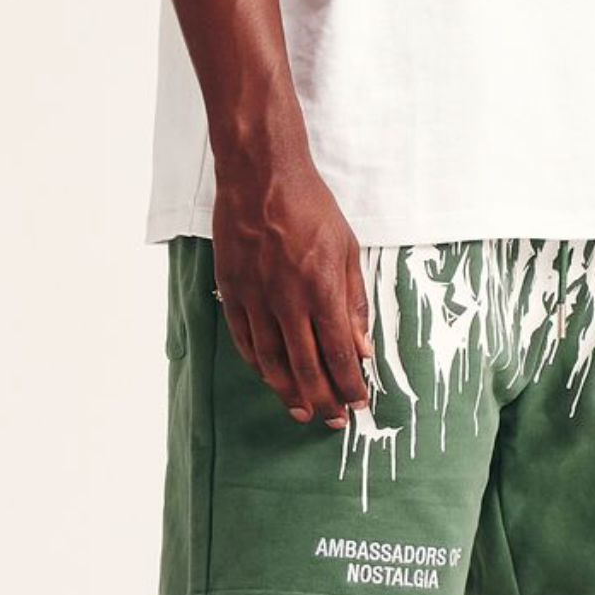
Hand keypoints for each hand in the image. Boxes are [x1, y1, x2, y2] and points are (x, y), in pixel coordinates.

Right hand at [211, 147, 370, 427]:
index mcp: (321, 289)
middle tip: (333, 420)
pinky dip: (259, 365)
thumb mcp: (347, 250)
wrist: (260, 175)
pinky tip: (271, 378)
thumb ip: (354, 302)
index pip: (338, 352)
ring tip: (302, 411)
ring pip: (271, 361)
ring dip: (288, 391)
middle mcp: (287, 299)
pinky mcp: (233, 291)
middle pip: (306, 366)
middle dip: (323, 399)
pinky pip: (245, 340)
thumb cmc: (310, 207)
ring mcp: (256, 297)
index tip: (358, 402)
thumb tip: (362, 348)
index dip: (349, 384)